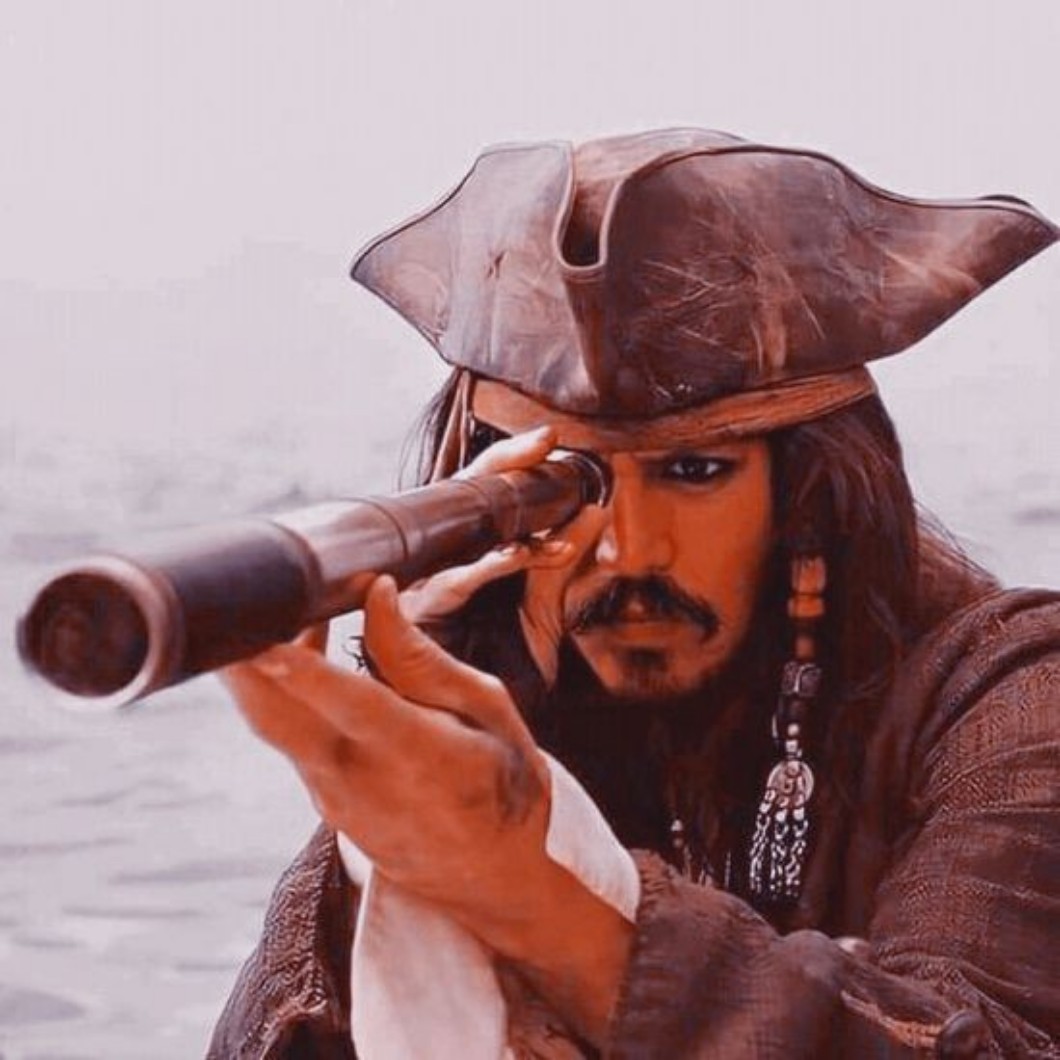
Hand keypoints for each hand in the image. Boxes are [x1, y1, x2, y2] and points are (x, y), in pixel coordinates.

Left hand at [221, 575, 550, 911]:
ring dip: (254, 667)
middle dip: (237, 659)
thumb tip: (377, 597)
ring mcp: (331, 797)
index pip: (349, 705)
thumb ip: (423, 659)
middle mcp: (361, 781)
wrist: (493, 876)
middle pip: (276, 718)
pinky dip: (280, 691)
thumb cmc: (503, 782)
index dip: (302, 668)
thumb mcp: (488, 710)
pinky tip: (293, 648)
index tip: (261, 634)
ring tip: (262, 604)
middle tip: (218, 599)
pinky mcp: (321, 801)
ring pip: (274, 724)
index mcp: (418, 754)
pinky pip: (290, 737)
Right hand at [400, 426, 606, 685]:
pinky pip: (450, 582)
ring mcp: (420, 584)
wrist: (481, 736)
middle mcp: (437, 559)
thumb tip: (595, 511)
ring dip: (504, 519)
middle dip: (503, 466)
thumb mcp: (543, 609)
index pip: (483, 487)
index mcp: (466, 550)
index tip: (550, 438)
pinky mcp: (410, 618)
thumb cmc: (503, 668)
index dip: (513, 459)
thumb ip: (562, 563)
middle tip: (543, 446)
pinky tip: (518, 557)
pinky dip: (486, 567)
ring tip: (544, 509)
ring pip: (457, 533)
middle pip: (463, 492)